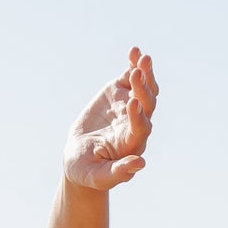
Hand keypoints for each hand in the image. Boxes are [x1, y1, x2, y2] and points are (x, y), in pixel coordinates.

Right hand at [63, 46, 155, 191]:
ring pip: (144, 89)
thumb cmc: (88, 172)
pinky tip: (134, 51)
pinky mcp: (119, 93)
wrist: (80, 157)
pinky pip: (130, 77)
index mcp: (132, 144)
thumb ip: (119, 172)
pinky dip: (133, 64)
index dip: (138, 116)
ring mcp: (129, 106)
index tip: (132, 103)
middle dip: (143, 90)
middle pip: (147, 106)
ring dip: (144, 74)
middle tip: (137, 74)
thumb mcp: (99, 176)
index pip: (141, 128)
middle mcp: (136, 123)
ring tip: (142, 58)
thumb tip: (141, 163)